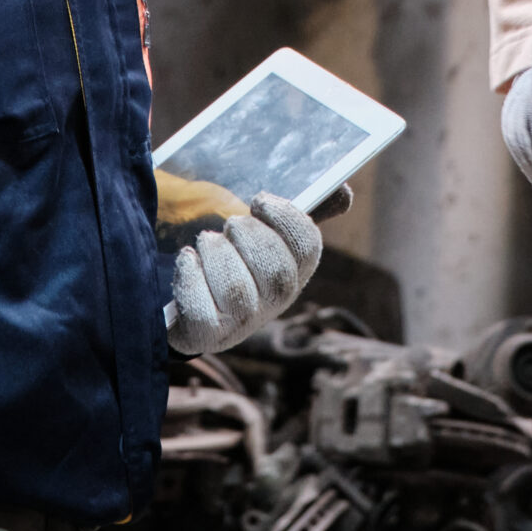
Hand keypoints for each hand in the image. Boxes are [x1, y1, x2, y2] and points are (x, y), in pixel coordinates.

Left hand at [166, 193, 324, 355]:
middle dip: (248, 237)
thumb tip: (345, 193)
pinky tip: (189, 261)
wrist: (186, 301)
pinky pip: (202, 311)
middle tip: (230, 224)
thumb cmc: (231, 258)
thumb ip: (297, 214)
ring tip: (205, 242)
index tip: (259, 200)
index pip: (307, 249)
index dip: (285, 219)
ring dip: (216, 254)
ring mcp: (242, 324)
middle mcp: (273, 304)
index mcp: (293, 273)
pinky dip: (191, 277)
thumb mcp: (262, 231)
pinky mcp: (208, 336)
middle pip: (276, 272)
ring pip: (236, 291)